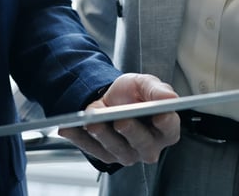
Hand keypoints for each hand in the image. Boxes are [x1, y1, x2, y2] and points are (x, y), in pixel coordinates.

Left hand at [58, 73, 179, 165]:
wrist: (111, 97)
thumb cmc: (133, 93)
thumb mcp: (145, 84)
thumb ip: (157, 90)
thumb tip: (170, 98)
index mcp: (165, 129)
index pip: (170, 129)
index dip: (166, 124)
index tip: (160, 114)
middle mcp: (148, 146)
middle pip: (143, 144)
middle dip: (132, 132)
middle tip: (122, 120)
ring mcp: (127, 154)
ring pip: (116, 149)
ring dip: (103, 136)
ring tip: (93, 121)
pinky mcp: (105, 154)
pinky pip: (91, 148)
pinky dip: (79, 137)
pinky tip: (68, 127)